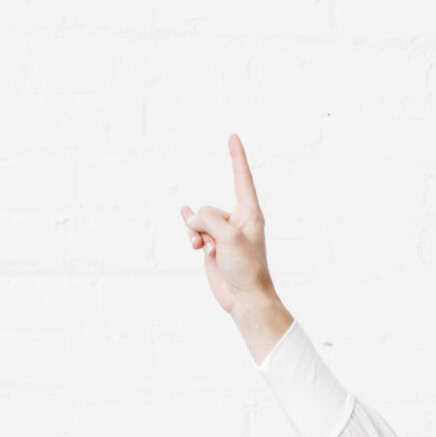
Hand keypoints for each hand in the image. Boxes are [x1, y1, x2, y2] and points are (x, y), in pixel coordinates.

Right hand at [180, 133, 274, 316]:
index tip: (233, 137)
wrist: (244, 299)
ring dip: (197, 235)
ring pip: (199, 221)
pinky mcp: (212, 245)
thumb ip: (208, 219)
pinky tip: (185, 221)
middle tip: (219, 246)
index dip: (237, 157)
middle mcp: (237, 220)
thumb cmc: (246, 269)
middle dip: (205, 224)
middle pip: (209, 209)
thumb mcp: (229, 238)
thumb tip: (191, 219)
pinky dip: (191, 232)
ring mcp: (223, 233)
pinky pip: (195, 230)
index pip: (242, 178)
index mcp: (250, 214)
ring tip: (209, 251)